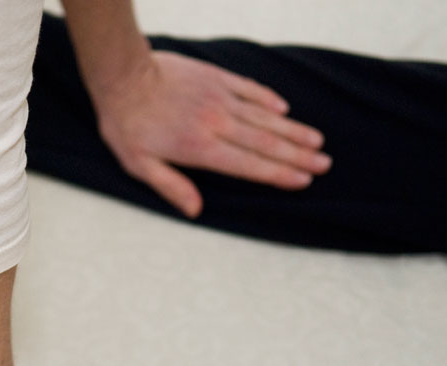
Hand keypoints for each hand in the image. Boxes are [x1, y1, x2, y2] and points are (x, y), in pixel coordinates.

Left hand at [92, 51, 331, 217]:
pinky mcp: (216, 78)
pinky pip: (249, 89)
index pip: (249, 166)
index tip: (303, 180)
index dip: (278, 174)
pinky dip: (268, 100)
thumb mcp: (139, 164)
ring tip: (316, 141)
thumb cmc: (126, 123)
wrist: (122, 75)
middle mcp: (217, 123)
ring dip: (292, 130)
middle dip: (297, 156)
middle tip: (324, 164)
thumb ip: (170, 186)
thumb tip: (195, 210)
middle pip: (265, 143)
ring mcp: (219, 98)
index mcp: (201, 148)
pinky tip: (283, 109)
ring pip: (264, 117)